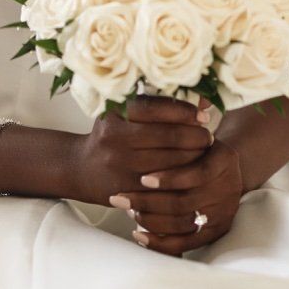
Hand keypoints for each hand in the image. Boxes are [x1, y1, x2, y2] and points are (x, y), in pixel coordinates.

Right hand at [74, 94, 214, 206]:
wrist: (80, 167)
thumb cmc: (111, 134)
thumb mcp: (125, 113)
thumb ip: (159, 105)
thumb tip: (202, 98)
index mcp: (116, 114)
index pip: (156, 109)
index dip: (184, 112)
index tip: (203, 115)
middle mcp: (115, 138)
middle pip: (167, 137)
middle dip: (195, 137)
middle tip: (208, 136)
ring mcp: (119, 167)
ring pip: (169, 164)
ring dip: (193, 158)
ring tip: (204, 153)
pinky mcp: (126, 191)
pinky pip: (162, 188)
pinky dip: (181, 180)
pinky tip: (193, 174)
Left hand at [112, 133, 242, 256]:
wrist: (223, 167)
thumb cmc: (197, 145)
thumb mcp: (193, 131)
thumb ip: (174, 127)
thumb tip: (140, 118)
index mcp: (225, 159)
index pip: (198, 172)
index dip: (169, 177)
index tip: (141, 177)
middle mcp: (229, 188)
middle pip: (186, 202)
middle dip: (149, 201)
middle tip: (122, 197)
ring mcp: (224, 212)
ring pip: (183, 224)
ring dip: (151, 219)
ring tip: (127, 210)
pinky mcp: (216, 232)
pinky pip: (186, 244)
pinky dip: (160, 242)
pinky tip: (138, 235)